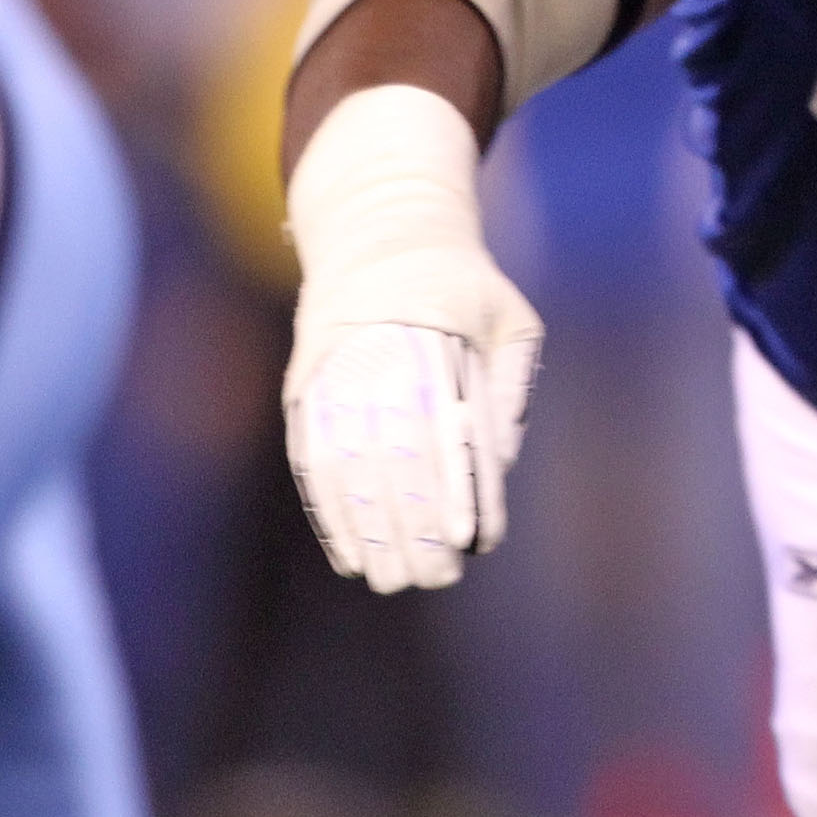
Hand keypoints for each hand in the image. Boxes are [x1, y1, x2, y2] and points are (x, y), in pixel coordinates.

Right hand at [284, 86, 543, 592]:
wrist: (379, 237)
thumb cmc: (463, 288)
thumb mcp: (509, 318)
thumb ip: (510, 386)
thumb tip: (501, 464)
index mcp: (436, 336)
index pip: (450, 427)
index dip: (460, 488)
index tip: (475, 539)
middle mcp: (380, 357)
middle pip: (396, 456)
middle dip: (415, 523)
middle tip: (438, 576)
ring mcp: (336, 375)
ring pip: (351, 466)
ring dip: (369, 529)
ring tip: (394, 579)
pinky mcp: (306, 392)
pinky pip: (314, 460)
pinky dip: (330, 511)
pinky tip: (350, 553)